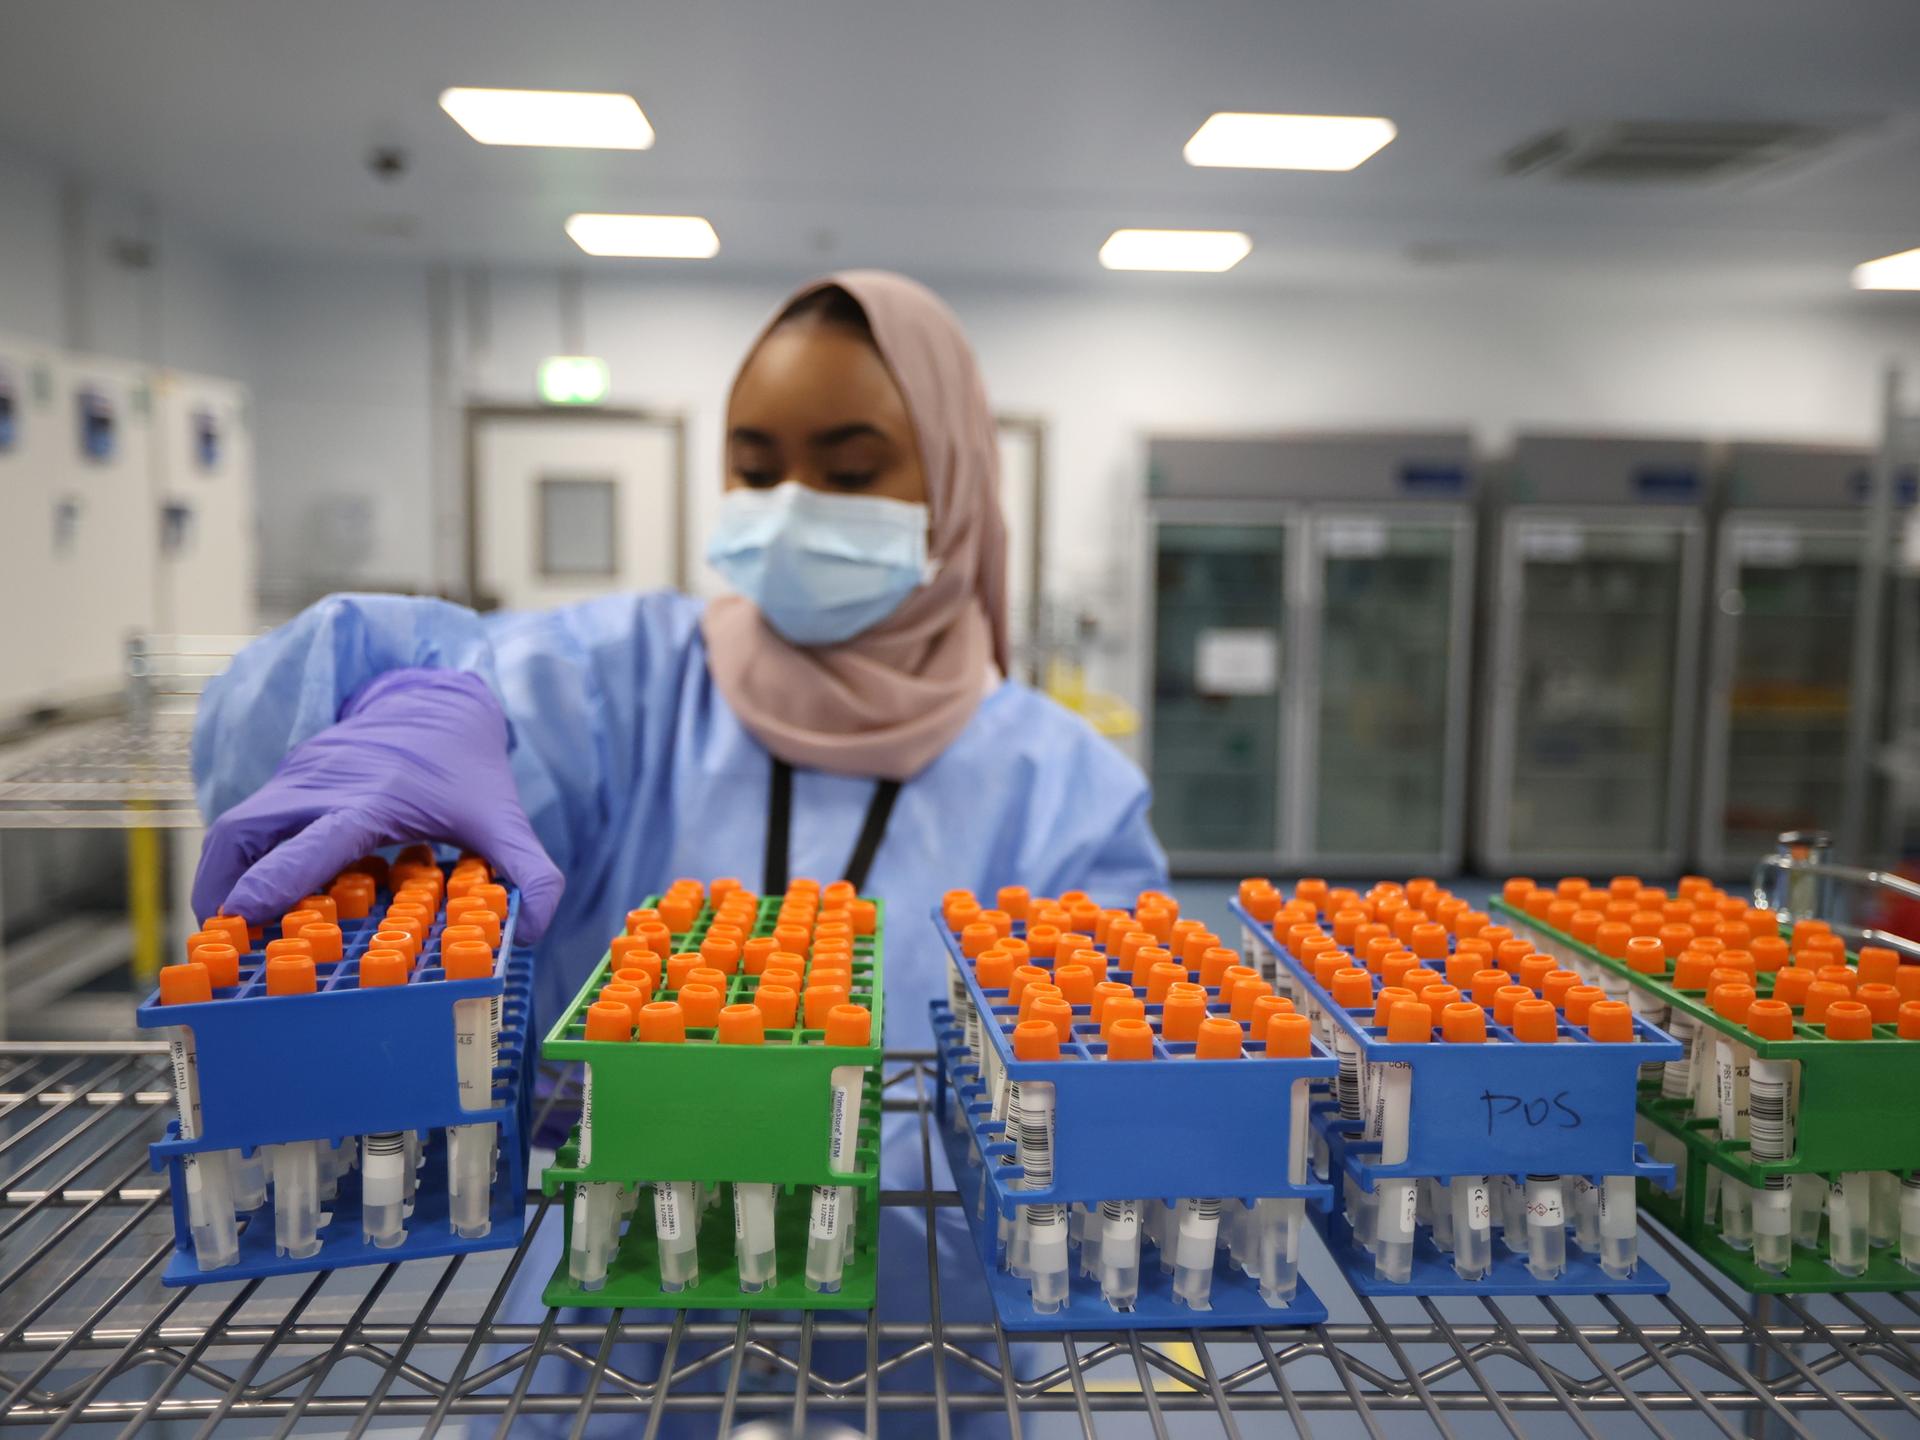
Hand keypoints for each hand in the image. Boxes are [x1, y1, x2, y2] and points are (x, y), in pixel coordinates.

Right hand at [192, 668, 564, 939]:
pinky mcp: (285, 779)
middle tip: (218, 944)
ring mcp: (297, 778)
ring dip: (219, 877)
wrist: (438, 703)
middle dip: (223, 886)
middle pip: (249, 831)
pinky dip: (233, 862)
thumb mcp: (505, 819)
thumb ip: (531, 874)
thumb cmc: (467, 770)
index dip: (278, 878)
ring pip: (235, 828)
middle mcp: (324, 785)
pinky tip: (242, 901)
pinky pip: (244, 824)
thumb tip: (533, 934)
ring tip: (223, 931)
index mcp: (374, 798)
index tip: (244, 916)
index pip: (317, 840)